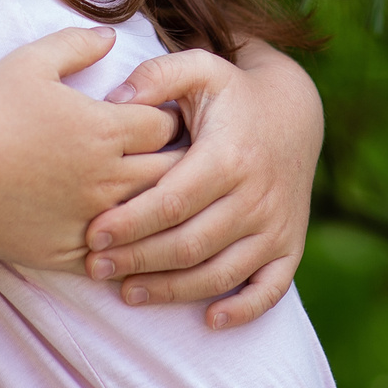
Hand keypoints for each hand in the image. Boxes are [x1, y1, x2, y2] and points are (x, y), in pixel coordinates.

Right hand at [0, 28, 179, 268]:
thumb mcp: (31, 61)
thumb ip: (77, 44)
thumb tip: (111, 36)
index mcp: (105, 130)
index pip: (165, 126)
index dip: (164, 119)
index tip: (154, 120)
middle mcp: (105, 178)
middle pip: (169, 175)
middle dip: (171, 164)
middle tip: (164, 159)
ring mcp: (87, 220)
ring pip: (147, 219)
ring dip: (152, 206)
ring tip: (148, 196)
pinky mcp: (65, 252)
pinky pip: (113, 255)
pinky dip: (122, 244)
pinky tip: (119, 234)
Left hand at [85, 43, 321, 327]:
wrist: (296, 112)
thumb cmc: (232, 93)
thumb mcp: (199, 68)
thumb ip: (156, 76)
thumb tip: (113, 101)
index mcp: (229, 155)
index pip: (173, 201)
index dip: (130, 222)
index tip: (91, 234)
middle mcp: (256, 196)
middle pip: (190, 244)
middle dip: (138, 260)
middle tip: (94, 267)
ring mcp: (276, 225)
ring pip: (220, 272)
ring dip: (172, 290)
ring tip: (126, 292)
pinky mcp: (291, 245)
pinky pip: (270, 289)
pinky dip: (242, 310)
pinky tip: (209, 320)